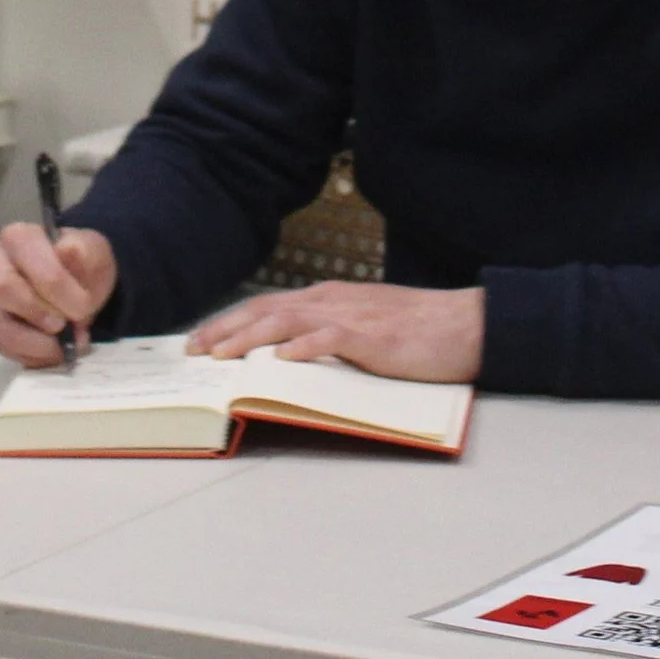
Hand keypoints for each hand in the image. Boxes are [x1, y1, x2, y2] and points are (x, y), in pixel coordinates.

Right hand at [0, 223, 116, 368]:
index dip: (58, 289)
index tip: (83, 308)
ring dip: (33, 343)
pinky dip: (27, 354)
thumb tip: (67, 250)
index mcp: (19, 237)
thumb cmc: (81, 266)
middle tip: (63, 327)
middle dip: (36, 314)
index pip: (31, 261)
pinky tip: (48, 352)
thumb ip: (83, 254)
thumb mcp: (94, 255)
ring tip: (61, 348)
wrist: (76, 286)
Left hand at [188, 282, 482, 384]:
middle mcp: (332, 301)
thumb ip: (328, 335)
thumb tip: (289, 356)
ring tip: (222, 356)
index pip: (266, 306)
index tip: (200, 340)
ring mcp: (351, 317)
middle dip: (225, 330)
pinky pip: (330, 340)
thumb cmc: (419, 329)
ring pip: (287, 321)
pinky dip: (303, 348)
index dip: (230, 322)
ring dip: (250, 338)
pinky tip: (282, 359)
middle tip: (194, 351)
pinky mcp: (372, 337)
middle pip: (265, 310)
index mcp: (329, 299)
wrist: (465, 323)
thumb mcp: (364, 326)